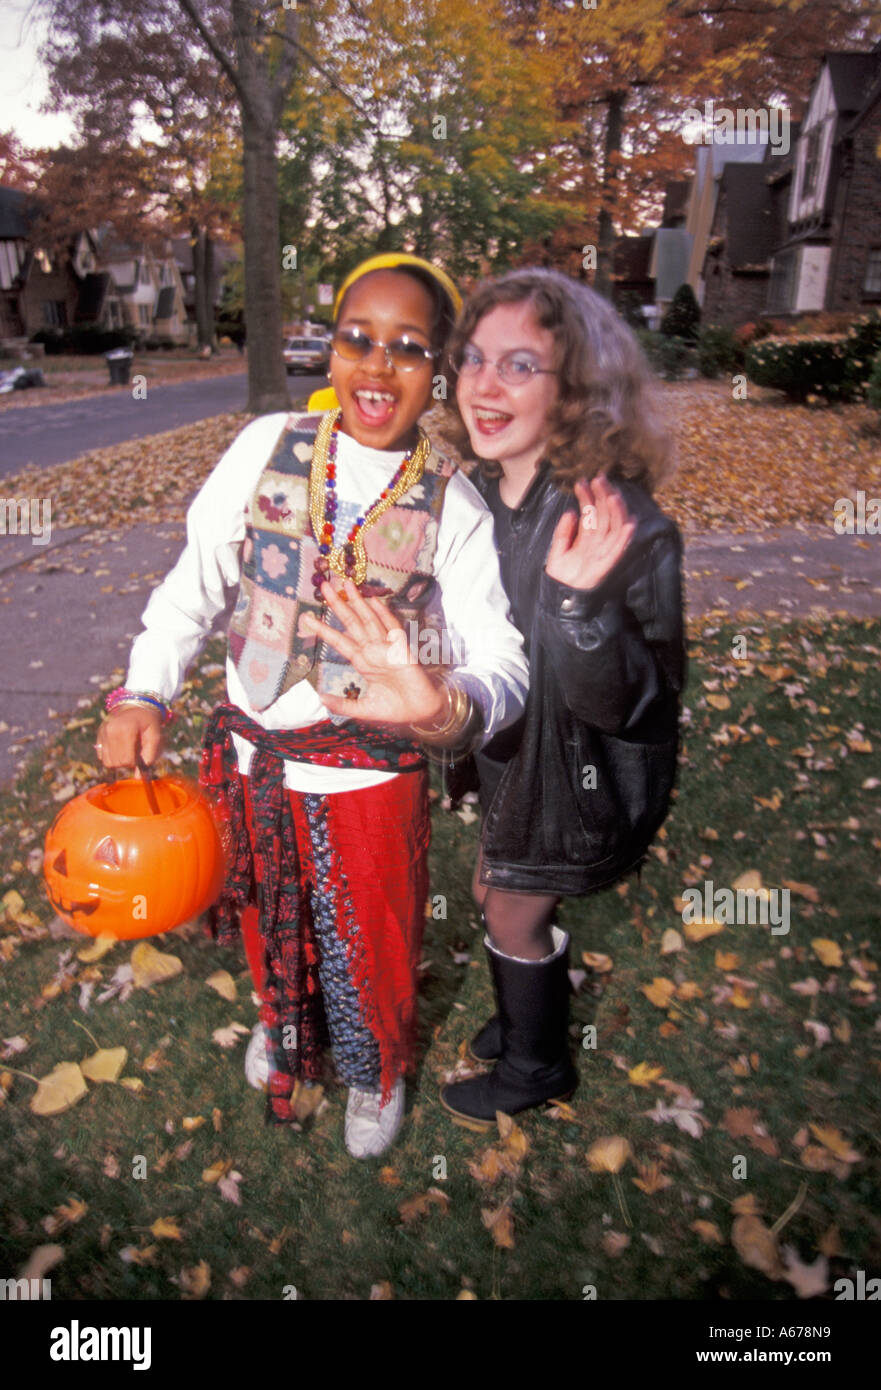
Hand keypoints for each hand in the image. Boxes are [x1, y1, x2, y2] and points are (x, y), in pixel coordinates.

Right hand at [95, 706, 162, 768]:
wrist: (137, 705)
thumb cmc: (149, 722)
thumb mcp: (155, 736)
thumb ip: (149, 756)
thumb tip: (138, 778)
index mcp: (125, 729)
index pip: (126, 760)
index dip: (136, 762)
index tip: (141, 754)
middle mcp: (110, 731)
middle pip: (116, 763)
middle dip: (127, 762)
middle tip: (135, 751)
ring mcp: (102, 732)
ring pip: (107, 762)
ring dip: (119, 761)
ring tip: (128, 749)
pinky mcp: (98, 735)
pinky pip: (102, 756)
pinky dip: (111, 756)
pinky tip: (120, 746)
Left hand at [300, 579, 447, 726]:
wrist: (421, 713)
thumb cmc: (395, 708)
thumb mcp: (364, 709)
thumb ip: (343, 704)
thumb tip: (321, 698)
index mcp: (363, 662)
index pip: (339, 641)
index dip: (323, 629)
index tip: (306, 618)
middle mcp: (372, 651)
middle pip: (352, 623)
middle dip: (338, 604)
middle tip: (324, 584)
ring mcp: (387, 648)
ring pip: (369, 620)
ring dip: (358, 602)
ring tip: (346, 583)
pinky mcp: (402, 650)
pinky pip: (393, 629)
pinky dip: (384, 615)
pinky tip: (374, 601)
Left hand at [545, 475, 635, 590]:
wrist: (558, 600)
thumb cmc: (559, 576)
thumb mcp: (557, 551)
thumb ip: (563, 532)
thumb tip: (571, 512)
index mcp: (587, 539)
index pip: (591, 514)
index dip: (588, 497)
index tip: (583, 482)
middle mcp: (597, 544)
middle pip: (605, 517)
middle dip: (603, 497)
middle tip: (599, 479)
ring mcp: (602, 554)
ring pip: (613, 529)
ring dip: (615, 512)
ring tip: (613, 495)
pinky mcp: (605, 567)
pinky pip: (617, 551)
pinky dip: (624, 538)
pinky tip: (629, 524)